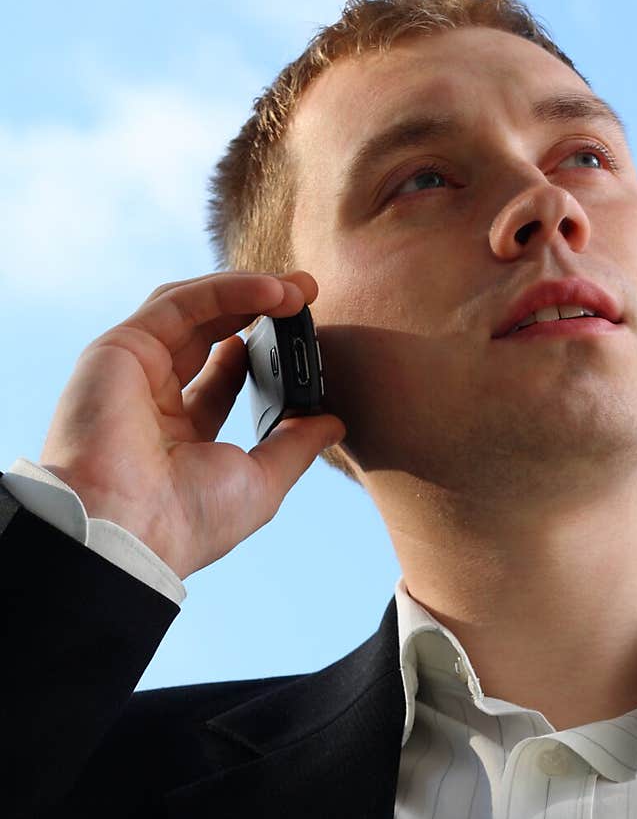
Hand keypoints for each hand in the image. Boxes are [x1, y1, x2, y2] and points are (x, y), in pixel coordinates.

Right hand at [39, 271, 345, 578]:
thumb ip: (295, 445)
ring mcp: (134, 369)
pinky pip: (181, 302)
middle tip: (310, 292)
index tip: (304, 338)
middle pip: (210, 332)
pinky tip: (274, 289)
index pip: (222, 377)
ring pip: (194, 308)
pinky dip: (229, 289)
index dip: (263, 352)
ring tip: (300, 289)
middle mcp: (151, 397)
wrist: (132, 529)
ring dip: (249, 290)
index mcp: (178, 434)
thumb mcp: (260, 480)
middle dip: (262, 308)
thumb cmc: (187, 521)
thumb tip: (333, 424)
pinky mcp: (121, 346)